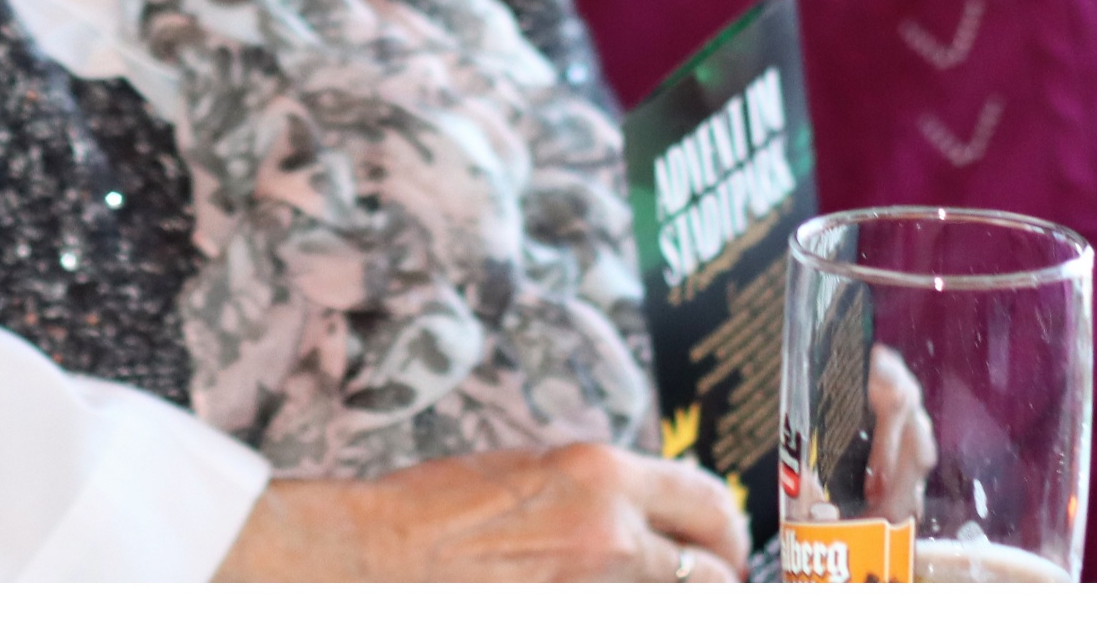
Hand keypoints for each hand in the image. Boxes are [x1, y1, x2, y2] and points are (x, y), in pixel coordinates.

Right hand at [214, 444, 748, 582]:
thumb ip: (594, 493)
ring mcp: (604, 593)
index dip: (722, 531)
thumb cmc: (428, 515)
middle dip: (714, 584)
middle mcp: (615, 533)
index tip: (717, 546)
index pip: (707, 500)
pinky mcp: (585, 623)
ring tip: (654, 600)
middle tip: (702, 588)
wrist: (374, 560)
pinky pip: (639, 624)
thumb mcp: (522, 473)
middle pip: (716, 573)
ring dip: (678, 608)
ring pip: (687, 610)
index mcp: (598, 476)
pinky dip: (639, 618)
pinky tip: (606, 607)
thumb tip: (641, 517)